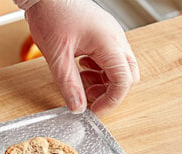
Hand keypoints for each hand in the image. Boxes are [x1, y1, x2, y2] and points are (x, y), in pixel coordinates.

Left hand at [23, 0, 139, 114]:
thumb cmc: (53, 14)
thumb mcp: (57, 56)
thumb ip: (68, 85)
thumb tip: (78, 108)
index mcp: (109, 43)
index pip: (124, 80)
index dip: (111, 101)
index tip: (94, 111)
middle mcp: (115, 39)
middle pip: (128, 75)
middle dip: (110, 93)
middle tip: (89, 100)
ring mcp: (110, 37)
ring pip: (119, 69)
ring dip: (103, 83)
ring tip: (81, 84)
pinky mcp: (102, 37)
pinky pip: (109, 60)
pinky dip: (98, 72)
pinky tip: (81, 72)